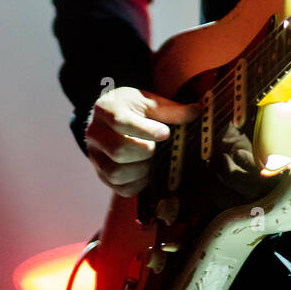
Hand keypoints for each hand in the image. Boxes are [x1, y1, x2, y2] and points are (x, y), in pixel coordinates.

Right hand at [84, 86, 200, 196]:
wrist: (111, 117)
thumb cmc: (132, 108)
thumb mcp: (149, 102)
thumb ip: (171, 109)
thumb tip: (197, 111)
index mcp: (105, 109)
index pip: (120, 122)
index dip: (146, 130)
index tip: (165, 133)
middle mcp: (94, 133)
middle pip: (117, 150)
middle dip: (145, 152)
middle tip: (156, 147)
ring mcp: (95, 156)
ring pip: (115, 172)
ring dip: (140, 169)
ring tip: (151, 160)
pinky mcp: (101, 174)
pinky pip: (119, 188)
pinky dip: (137, 184)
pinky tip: (146, 172)